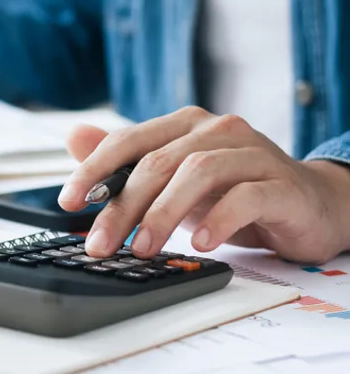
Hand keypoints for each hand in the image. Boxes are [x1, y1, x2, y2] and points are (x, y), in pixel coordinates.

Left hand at [57, 106, 349, 264]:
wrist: (306, 204)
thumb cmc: (231, 191)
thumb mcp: (171, 180)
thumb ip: (125, 161)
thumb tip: (74, 137)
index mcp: (184, 125)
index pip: (129, 140)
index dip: (94, 170)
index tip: (68, 202)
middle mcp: (217, 130)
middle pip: (157, 163)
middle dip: (122, 207)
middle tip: (100, 244)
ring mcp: (251, 153)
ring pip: (198, 173)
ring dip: (163, 214)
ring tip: (144, 247)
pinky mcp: (280, 184)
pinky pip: (244, 197)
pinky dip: (218, 220)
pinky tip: (200, 243)